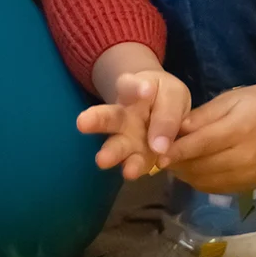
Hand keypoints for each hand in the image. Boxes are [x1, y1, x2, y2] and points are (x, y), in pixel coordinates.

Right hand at [76, 69, 191, 179]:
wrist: (169, 113)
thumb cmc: (166, 97)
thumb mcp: (173, 96)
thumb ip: (168, 116)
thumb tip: (159, 147)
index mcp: (133, 90)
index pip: (129, 85)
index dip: (136, 87)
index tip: (145, 89)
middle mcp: (123, 115)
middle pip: (108, 116)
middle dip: (96, 120)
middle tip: (82, 122)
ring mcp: (127, 138)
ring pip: (116, 145)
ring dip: (112, 153)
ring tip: (102, 160)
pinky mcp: (136, 157)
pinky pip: (135, 163)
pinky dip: (135, 166)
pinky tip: (132, 171)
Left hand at [160, 59, 255, 194]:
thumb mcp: (229, 99)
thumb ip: (201, 116)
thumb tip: (172, 131)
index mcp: (239, 129)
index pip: (200, 145)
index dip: (176, 151)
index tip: (156, 154)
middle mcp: (245, 156)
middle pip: (200, 166)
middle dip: (178, 163)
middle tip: (162, 156)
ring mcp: (248, 174)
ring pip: (205, 181)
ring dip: (186, 174)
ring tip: (176, 162)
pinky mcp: (249, 185)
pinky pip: (216, 188)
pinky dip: (200, 180)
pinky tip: (195, 169)